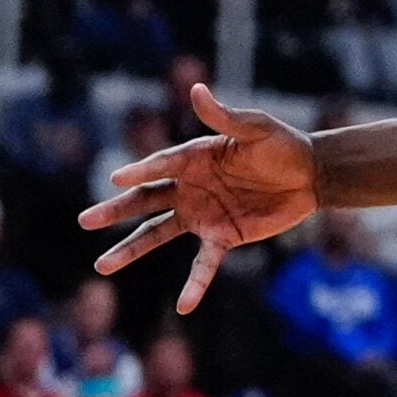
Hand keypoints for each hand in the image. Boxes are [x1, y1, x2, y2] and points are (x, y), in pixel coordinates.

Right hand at [78, 83, 320, 312]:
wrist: (311, 174)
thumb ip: (224, 116)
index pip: (161, 166)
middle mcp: (191, 188)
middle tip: (85, 220)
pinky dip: (194, 284)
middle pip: (146, 200)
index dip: (142, 170)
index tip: (116, 178)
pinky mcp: (223, 237)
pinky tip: (183, 306)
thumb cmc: (282, 145)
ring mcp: (203, 215)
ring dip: (131, 249)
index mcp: (196, 158)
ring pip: (158, 234)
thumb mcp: (255, 128)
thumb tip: (196, 89)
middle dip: (116, 210)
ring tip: (102, 266)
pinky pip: (204, 264)